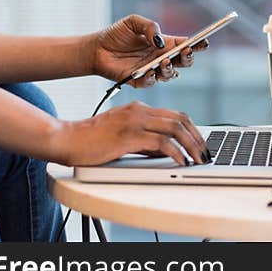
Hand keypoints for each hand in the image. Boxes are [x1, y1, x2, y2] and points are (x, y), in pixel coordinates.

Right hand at [56, 101, 210, 166]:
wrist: (66, 139)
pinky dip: (176, 152)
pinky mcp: (128, 136)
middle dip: (197, 137)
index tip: (201, 144)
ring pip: (175, 128)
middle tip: (205, 153)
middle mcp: (139, 111)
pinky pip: (161, 143)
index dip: (193, 129)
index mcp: (139, 109)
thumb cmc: (91, 140)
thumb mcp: (123, 135)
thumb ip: (145, 140)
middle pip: (180, 119)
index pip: (176, 115)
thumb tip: (166, 151)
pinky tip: (181, 162)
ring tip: (198, 159)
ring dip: (191, 145)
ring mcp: (134, 121)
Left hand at [89, 14, 208, 87]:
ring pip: (170, 74)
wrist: (96, 49)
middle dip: (188, 57)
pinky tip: (149, 71)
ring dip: (170, 69)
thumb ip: (149, 27)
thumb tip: (159, 40)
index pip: (186, 44)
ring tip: (164, 61)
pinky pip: (151, 82)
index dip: (197, 44)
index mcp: (164, 43)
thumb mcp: (133, 22)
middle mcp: (161, 58)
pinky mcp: (139, 81)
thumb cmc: (116, 34)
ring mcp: (152, 70)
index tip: (203, 42)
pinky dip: (152, 78)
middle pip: (184, 61)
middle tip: (185, 51)